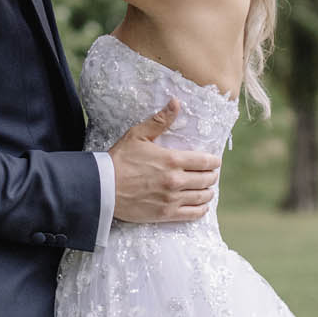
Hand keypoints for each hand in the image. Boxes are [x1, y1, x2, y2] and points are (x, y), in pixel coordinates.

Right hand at [108, 101, 220, 224]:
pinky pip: (193, 214)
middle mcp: (176, 180)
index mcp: (172, 159)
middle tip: (211, 174)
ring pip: (203, 197)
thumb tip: (176, 102)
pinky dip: (201, 209)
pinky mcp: (166, 214)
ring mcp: (172, 199)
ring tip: (207, 188)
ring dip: (208, 192)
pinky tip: (201, 205)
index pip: (205, 161)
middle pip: (207, 179)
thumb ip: (160, 120)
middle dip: (212, 175)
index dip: (214, 161)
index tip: (214, 160)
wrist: (102, 187)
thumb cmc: (119, 159)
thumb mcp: (138, 135)